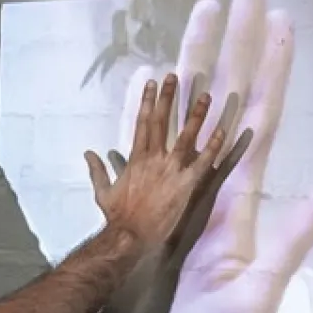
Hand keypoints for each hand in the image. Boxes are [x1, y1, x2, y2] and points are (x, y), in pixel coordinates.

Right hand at [85, 72, 236, 252]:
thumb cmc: (118, 216)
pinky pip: (203, 162)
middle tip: (175, 77)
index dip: (148, 102)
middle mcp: (154, 158)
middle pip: (162, 122)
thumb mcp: (103, 191)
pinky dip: (213, 146)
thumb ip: (97, 170)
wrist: (131, 235)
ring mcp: (171, 170)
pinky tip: (223, 131)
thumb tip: (89, 153)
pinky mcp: (186, 184)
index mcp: (136, 158)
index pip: (142, 122)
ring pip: (186, 136)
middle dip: (169, 98)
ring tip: (206, 96)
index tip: (152, 83)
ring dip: (197, 115)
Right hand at [117, 0, 312, 312]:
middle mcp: (208, 187)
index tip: (280, 21)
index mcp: (238, 202)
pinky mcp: (142, 211)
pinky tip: (147, 78)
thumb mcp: (259, 292)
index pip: (260, 120)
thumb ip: (291, 241)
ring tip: (197, 13)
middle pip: (223, 99)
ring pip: (184, 113)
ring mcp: (173, 195)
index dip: (271, 71)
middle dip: (232, 44)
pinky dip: (143, 110)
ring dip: (192, 62)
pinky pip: (141, 148)